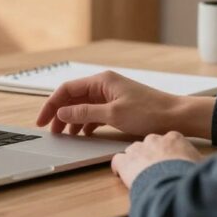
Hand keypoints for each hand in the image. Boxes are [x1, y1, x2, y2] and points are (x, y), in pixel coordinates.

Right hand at [36, 70, 215, 137]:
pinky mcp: (118, 106)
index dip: (51, 105)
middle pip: (73, 98)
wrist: (176, 117)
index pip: (67, 90)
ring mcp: (111, 95)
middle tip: (51, 131)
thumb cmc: (149, 112)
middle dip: (60, 114)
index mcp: (101, 81)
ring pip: (83, 107)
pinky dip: (86, 123)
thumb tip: (62, 113)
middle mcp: (104, 85)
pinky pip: (95, 113)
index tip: (41, 120)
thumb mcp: (113, 114)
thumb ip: (85, 114)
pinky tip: (83, 134)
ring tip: (66, 136)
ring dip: (73, 120)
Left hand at [111, 131, 202, 188]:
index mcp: (175, 138)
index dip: (168, 153)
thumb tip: (209, 167)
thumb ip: (199, 162)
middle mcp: (154, 139)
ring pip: (133, 151)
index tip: (170, 161)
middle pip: (149, 144)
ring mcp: (138, 149)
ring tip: (141, 175)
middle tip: (156, 170)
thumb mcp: (201, 166)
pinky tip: (123, 176)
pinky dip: (119, 168)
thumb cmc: (189, 176)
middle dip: (151, 156)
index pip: (169, 141)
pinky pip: (117, 160)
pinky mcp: (125, 161)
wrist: (173, 184)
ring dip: (136, 161)